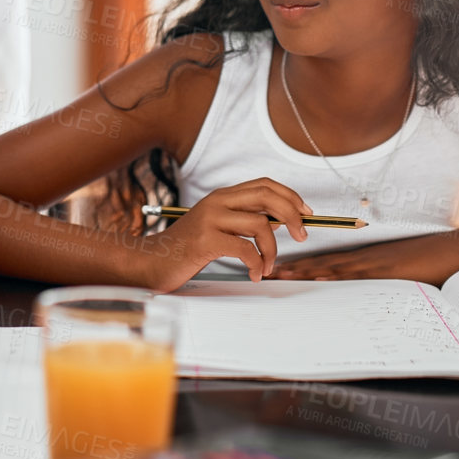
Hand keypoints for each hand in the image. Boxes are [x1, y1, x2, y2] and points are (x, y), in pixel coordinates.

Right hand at [139, 178, 310, 290]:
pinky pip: (244, 249)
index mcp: (222, 196)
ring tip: (268, 267)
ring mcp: (210, 219)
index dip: (290, 196)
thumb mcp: (218, 227)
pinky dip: (256, 264)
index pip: (264, 184)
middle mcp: (217, 202)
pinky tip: (254, 274)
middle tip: (302, 236)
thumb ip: (243, 220)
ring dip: (273, 250)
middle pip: (267, 196)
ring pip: (259, 225)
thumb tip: (280, 220)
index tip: (306, 213)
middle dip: (293, 215)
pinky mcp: (205, 240)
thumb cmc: (188, 248)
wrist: (152, 261)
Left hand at [267, 231, 458, 285]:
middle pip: (322, 264)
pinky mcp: (386, 271)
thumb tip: (365, 295)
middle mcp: (364, 259)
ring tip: (280, 275)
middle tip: (267, 272)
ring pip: (332, 268)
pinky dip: (336, 277)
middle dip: (293, 270)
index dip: (302, 268)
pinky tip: (319, 280)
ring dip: (305, 272)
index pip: (327, 264)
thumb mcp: (400, 274)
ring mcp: (374, 264)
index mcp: (366, 260)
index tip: (279, 271)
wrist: (456, 250)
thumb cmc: (431, 262)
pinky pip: (356, 275)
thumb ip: (381, 281)